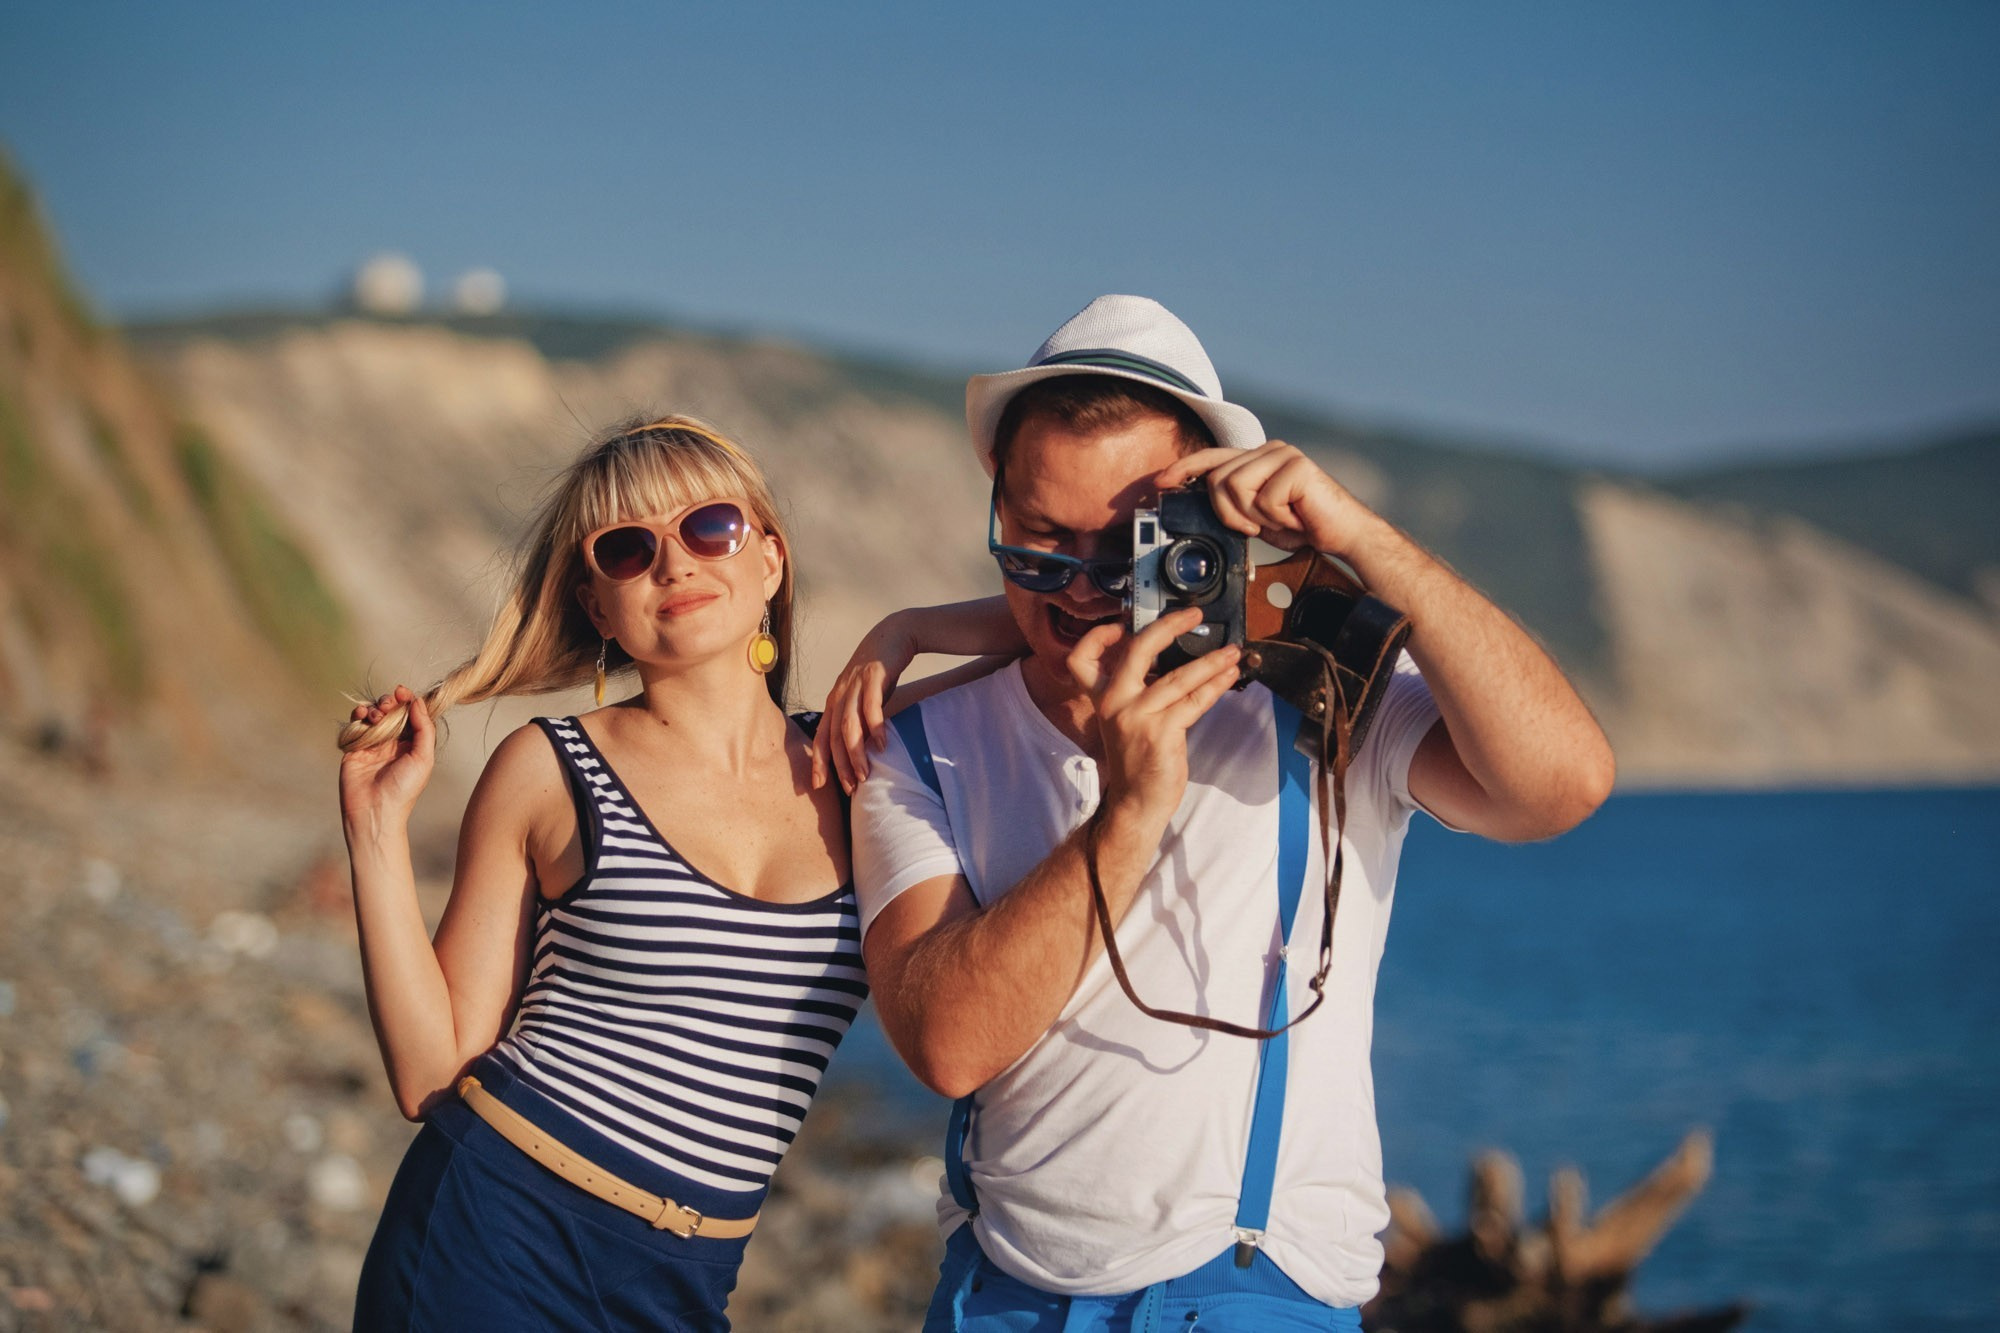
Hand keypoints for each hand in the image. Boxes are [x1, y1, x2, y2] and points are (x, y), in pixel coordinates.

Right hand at [338, 685, 435, 836]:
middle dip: (390, 701)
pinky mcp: (354, 747)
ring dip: (374, 707)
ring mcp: (373, 743)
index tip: (403, 691)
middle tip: (389, 704)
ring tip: (376, 715)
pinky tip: (362, 716)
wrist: (374, 810)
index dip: (408, 700)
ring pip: (373, 714)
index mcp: (412, 743)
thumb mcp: (423, 758)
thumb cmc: (404, 788)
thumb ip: (424, 729)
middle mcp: (393, 741)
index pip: (411, 714)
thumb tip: (418, 701)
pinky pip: (355, 724)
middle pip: (391, 710)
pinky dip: (358, 715)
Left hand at [813, 613, 916, 792]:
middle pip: (834, 735)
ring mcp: (856, 685)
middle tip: (849, 788)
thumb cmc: (880, 671)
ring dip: (855, 753)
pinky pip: (872, 706)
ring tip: (864, 775)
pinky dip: (875, 728)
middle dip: (840, 765)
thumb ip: (860, 719)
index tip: (818, 785)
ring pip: (849, 725)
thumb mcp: (864, 696)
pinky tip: (882, 745)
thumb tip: (862, 749)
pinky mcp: (874, 676)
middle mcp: (840, 694)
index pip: (821, 735)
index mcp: (835, 700)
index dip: (818, 761)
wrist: (894, 635)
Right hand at [1067, 608, 1241, 831]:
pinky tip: (1229, 677)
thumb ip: (1138, 692)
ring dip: (1211, 662)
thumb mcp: (1125, 721)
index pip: (1081, 660)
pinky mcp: (1161, 733)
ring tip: (1233, 652)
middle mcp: (1115, 704)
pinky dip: (1215, 686)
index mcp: (1103, 699)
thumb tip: (1172, 659)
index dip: (1098, 637)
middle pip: (1137, 651)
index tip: (1123, 624)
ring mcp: (1137, 718)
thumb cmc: (1137, 761)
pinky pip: (1194, 701)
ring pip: (1178, 677)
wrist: (1137, 803)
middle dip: (1169, 626)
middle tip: (1194, 616)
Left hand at [1155, 441, 1375, 558]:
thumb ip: (1232, 505)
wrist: (1342, 534)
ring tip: (1278, 520)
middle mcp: (1267, 450)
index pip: (1212, 457)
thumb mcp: (1256, 518)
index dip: (1184, 467)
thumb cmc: (1301, 526)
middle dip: (1229, 512)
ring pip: (1235, 485)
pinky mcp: (1297, 465)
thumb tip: (1198, 505)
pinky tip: (1295, 517)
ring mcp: (1282, 454)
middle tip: (1255, 527)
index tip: (1161, 482)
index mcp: (1255, 460)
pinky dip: (1276, 518)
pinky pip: (1264, 498)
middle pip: (1218, 478)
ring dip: (1253, 516)